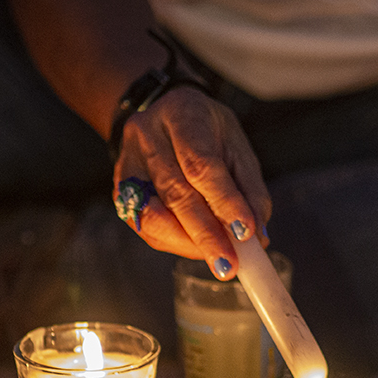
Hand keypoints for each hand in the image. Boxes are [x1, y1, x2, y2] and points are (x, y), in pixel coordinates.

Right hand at [112, 85, 270, 278]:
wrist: (162, 116)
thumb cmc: (206, 132)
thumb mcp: (236, 146)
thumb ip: (249, 189)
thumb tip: (257, 235)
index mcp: (180, 114)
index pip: (200, 164)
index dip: (223, 201)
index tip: (245, 232)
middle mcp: (145, 135)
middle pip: (175, 193)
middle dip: (206, 234)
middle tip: (229, 263)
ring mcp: (127, 164)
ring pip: (155, 215)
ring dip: (190, 244)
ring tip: (218, 260)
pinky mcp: (121, 192)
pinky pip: (147, 227)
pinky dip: (176, 243)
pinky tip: (198, 249)